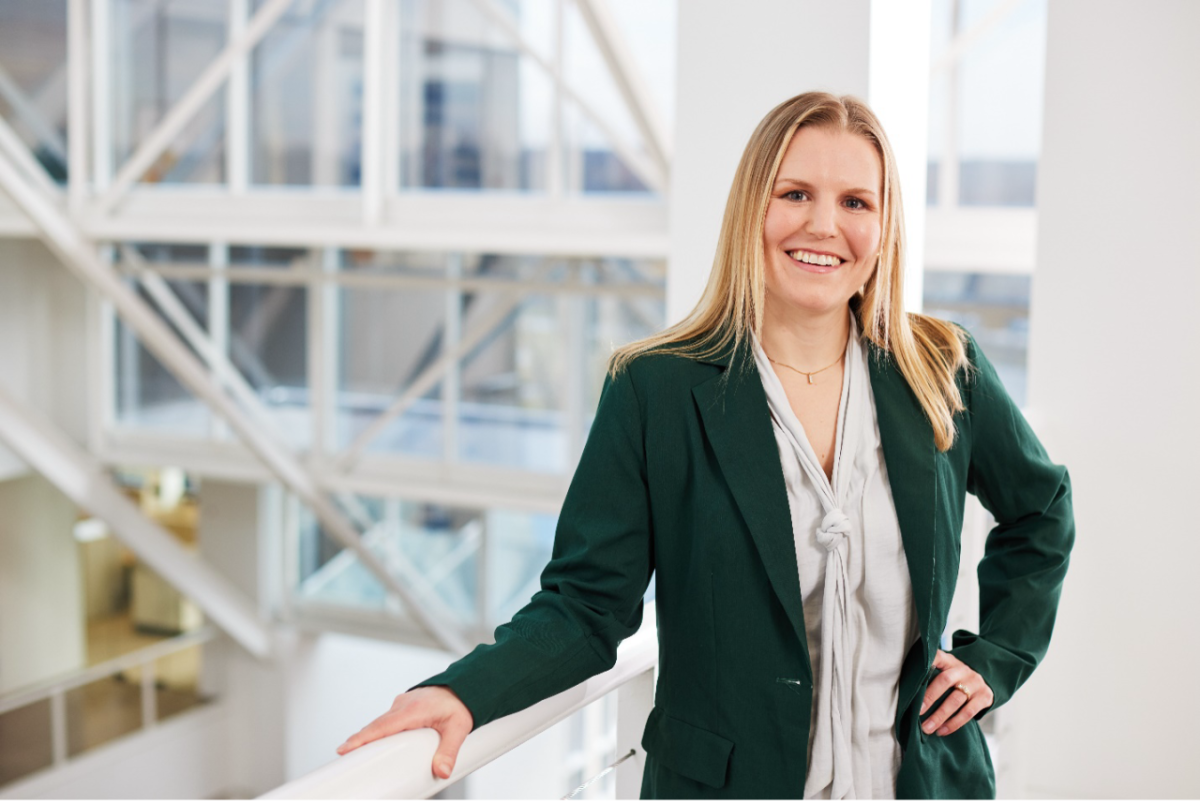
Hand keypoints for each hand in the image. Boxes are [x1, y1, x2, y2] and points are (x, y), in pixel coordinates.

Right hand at [336, 685, 473, 779]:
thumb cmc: (460, 705)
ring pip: (379, 723)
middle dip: (358, 740)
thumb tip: (442, 770)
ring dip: (366, 735)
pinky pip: (385, 720)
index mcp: (414, 710)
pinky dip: (376, 730)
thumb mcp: (458, 729)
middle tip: (343, 755)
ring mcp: (401, 704)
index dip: (363, 738)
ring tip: (352, 751)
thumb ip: (449, 752)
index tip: (345, 748)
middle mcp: (404, 705)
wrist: (464, 687)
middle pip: (376, 726)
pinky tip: (371, 741)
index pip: (383, 726)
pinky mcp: (402, 707)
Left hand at [918, 649, 994, 736]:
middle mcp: (963, 670)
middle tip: (918, 712)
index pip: (937, 656)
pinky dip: (953, 724)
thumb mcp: (945, 669)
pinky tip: (942, 731)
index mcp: (949, 661)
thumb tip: (906, 688)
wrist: (983, 682)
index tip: (916, 669)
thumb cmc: (955, 678)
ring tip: (927, 728)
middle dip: (930, 697)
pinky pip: (968, 713)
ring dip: (940, 716)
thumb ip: (930, 673)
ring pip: (956, 700)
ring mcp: (975, 683)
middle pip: (945, 680)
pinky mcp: (985, 697)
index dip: (928, 660)